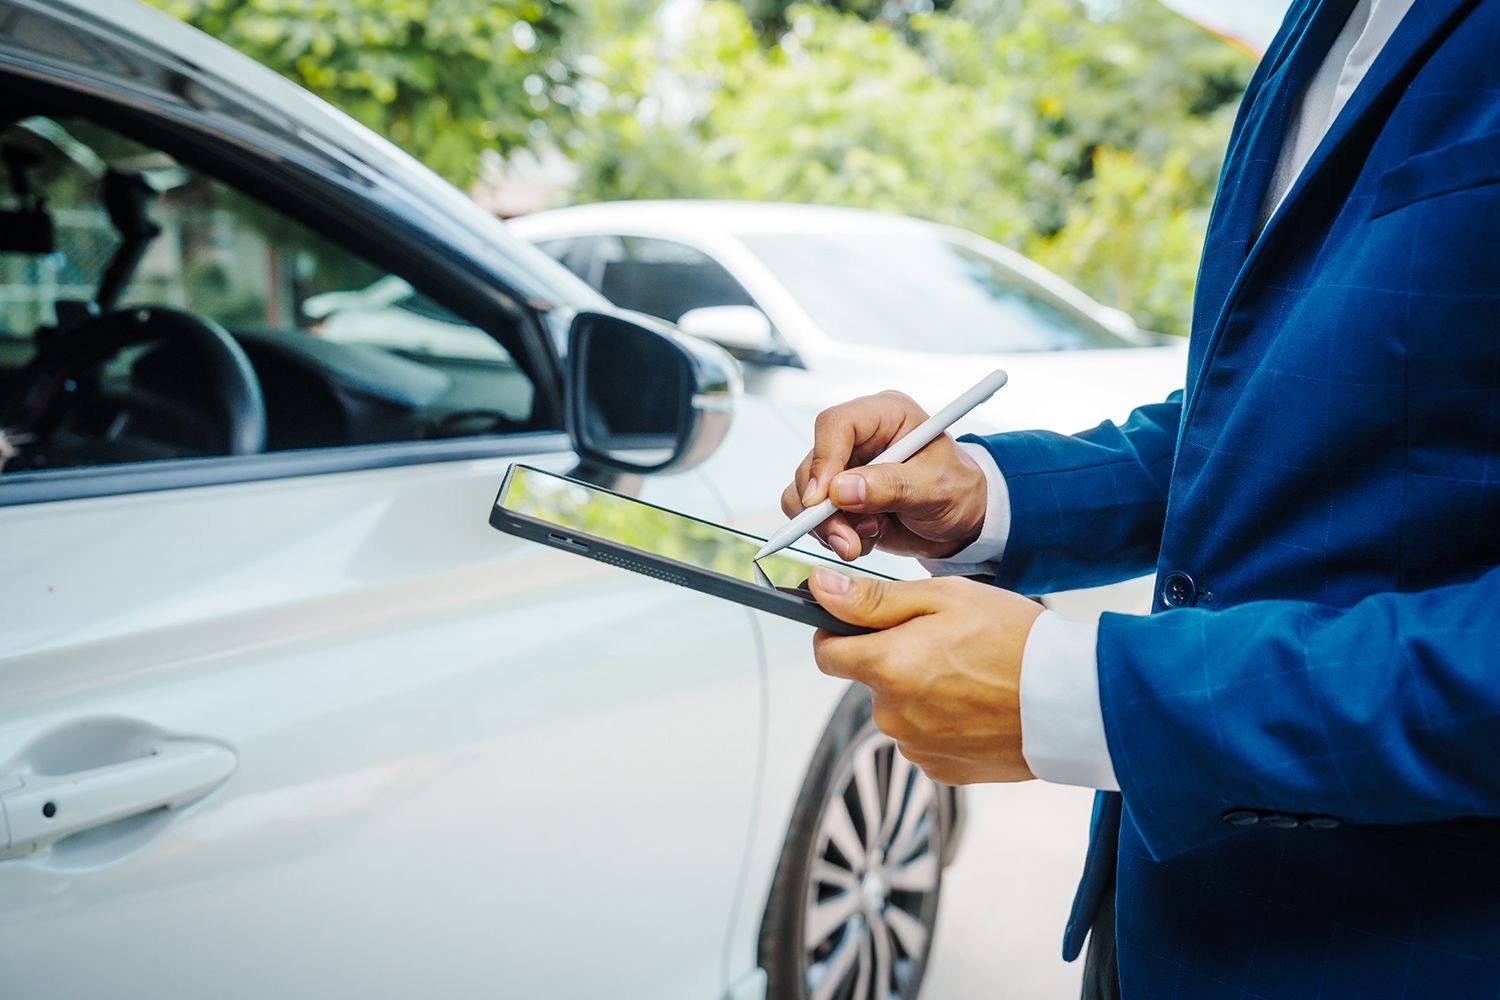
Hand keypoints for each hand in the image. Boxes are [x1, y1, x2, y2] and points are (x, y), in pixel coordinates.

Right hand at [780, 391, 987, 561]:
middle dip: (824, 510)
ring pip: (805, 496)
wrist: (962, 522)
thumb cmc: (958, 491)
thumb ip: (891, 487)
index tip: (823, 499)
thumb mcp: (936, 488)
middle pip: (812, 465)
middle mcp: (858, 439)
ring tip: (868, 538)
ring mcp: (844, 469)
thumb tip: (840, 491)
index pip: (836, 424)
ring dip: (830, 528)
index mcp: (885, 416)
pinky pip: (813, 519)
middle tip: (847, 540)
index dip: (823, 460)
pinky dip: (834, 537)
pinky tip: (866, 539)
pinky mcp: (837, 499)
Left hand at [808, 568, 1043, 784]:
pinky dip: (942, 721)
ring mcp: (917, 747)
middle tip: (946, 642)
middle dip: (893, 659)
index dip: (840, 633)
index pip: (827, 654)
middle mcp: (893, 715)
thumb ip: (872, 599)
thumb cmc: (1014, 640)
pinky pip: (925, 737)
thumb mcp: (943, 599)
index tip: (866, 623)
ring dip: (920, 691)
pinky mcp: (942, 769)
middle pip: (870, 681)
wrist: (1074, 700)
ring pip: (899, 709)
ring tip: (971, 674)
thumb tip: (820, 589)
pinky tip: (978, 704)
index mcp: (887, 667)